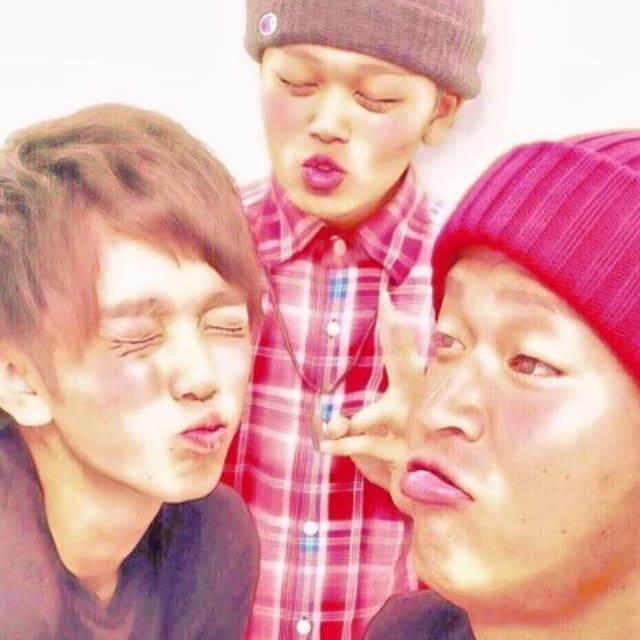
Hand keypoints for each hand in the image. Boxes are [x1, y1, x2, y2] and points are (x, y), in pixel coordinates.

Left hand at [319, 290, 425, 511]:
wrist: (429, 484)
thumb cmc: (401, 440)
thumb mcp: (379, 422)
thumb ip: (351, 421)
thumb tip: (329, 420)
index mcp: (412, 388)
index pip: (400, 351)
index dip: (392, 324)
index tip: (385, 296)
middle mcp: (416, 404)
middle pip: (408, 366)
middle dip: (401, 339)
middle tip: (394, 313)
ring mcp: (410, 429)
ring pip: (381, 414)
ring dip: (356, 417)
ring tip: (332, 420)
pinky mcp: (401, 454)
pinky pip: (368, 446)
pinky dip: (346, 444)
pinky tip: (327, 442)